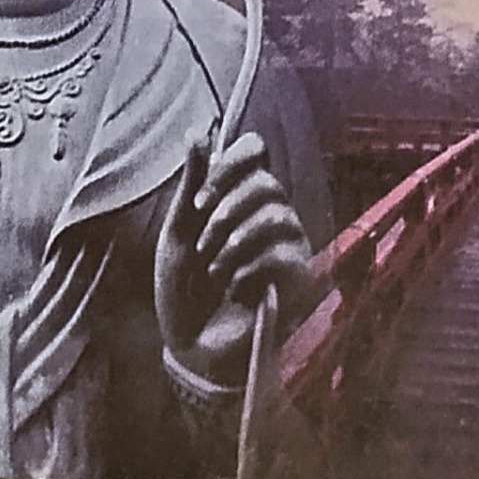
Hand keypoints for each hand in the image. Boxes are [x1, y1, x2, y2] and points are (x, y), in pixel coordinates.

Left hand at [153, 128, 311, 389]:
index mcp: (239, 196)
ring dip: (231, 245)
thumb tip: (198, 132)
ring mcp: (289, 242)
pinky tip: (235, 291)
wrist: (192, 346)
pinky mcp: (300, 273)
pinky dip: (245, 271)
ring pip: (273, 214)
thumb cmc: (184, 291)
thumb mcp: (178, 234)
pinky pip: (278, 252)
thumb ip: (191, 185)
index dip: (232, 164)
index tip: (202, 199)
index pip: (254, 151)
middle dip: (224, 213)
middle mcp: (271, 212)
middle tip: (202, 245)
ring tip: (214, 273)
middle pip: (264, 182)